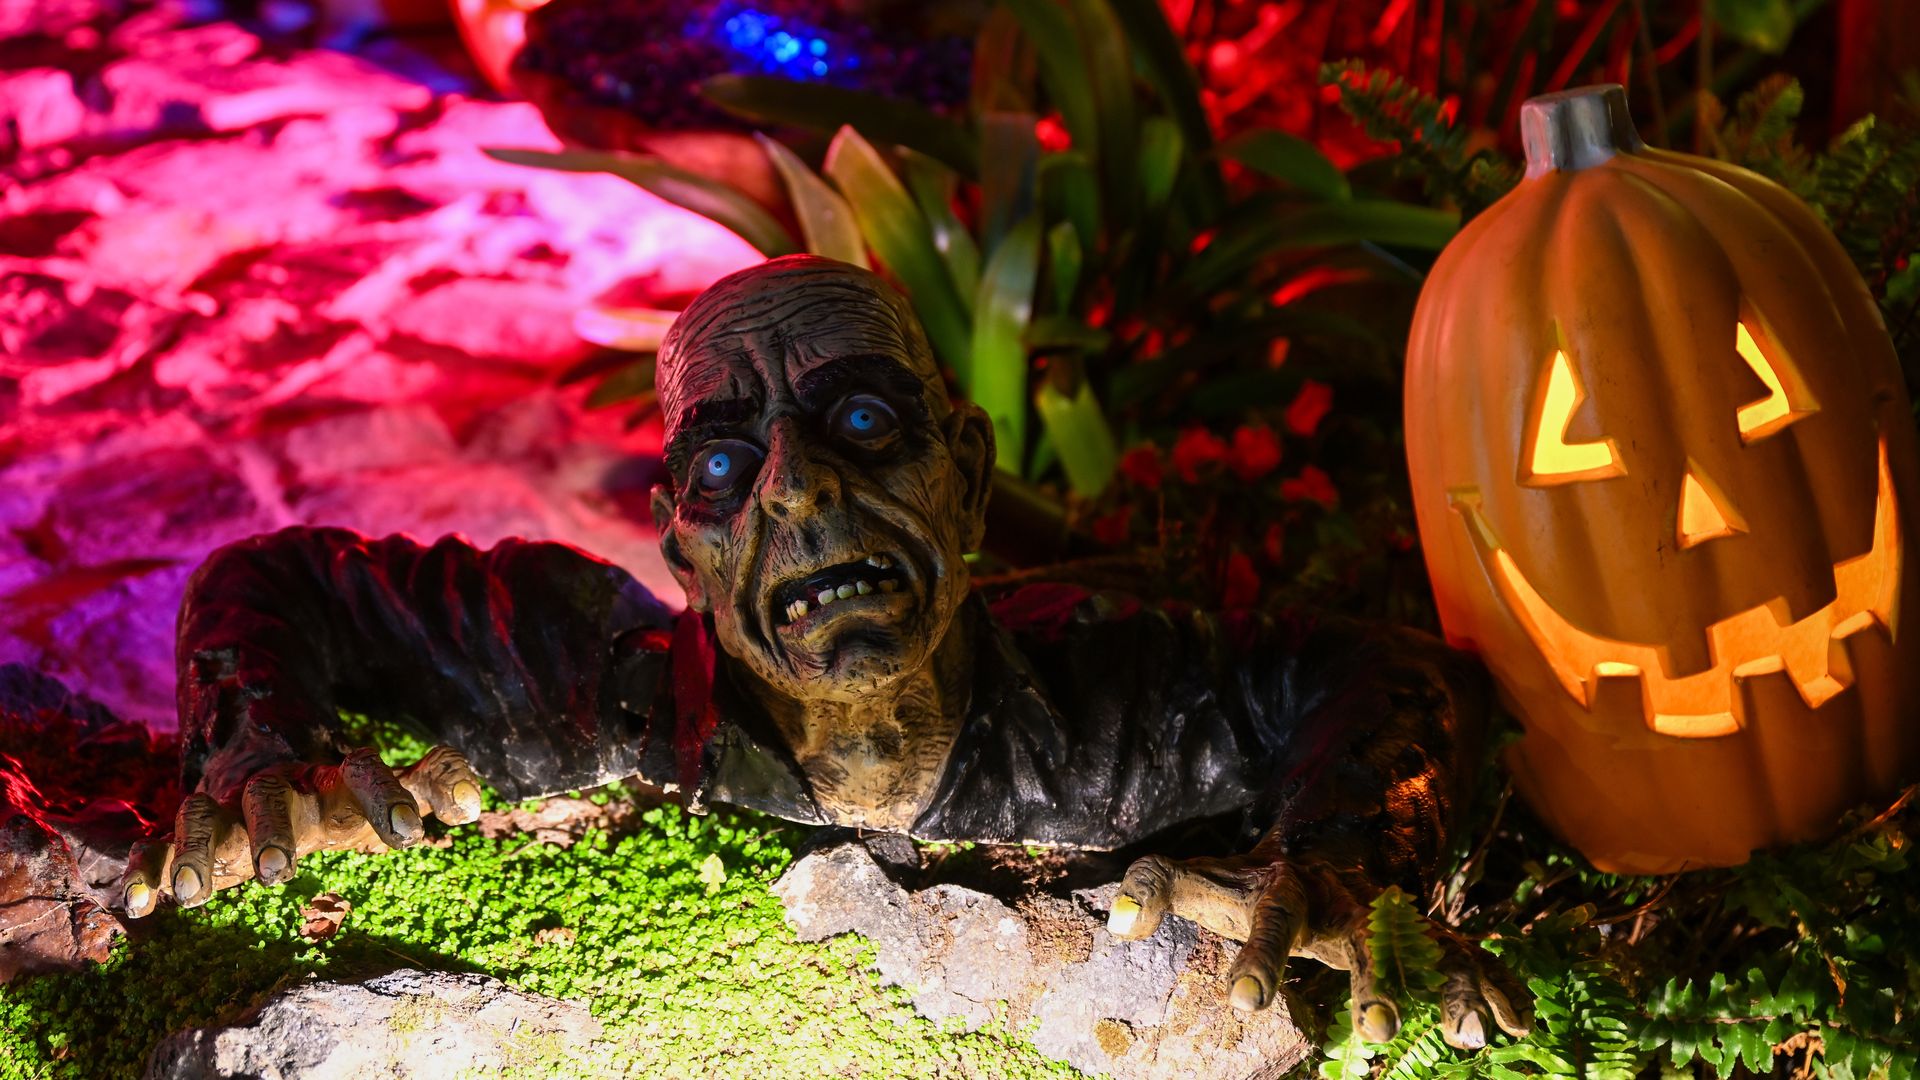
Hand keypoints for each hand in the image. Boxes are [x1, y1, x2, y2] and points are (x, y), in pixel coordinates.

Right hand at [119, 745, 483, 916]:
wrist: (251, 734)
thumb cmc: (330, 787)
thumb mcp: (377, 787)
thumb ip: (428, 785)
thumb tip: (475, 804)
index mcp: (326, 773)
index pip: (359, 772)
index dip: (386, 797)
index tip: (410, 835)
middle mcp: (271, 784)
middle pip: (269, 795)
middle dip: (272, 831)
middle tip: (280, 873)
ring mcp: (221, 805)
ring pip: (202, 816)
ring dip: (199, 851)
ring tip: (199, 897)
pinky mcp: (182, 831)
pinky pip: (154, 845)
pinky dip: (146, 870)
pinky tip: (142, 906)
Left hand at [1106, 836, 1531, 1049]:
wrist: (1329, 837)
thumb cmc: (1250, 880)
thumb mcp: (1200, 876)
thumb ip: (1151, 887)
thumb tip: (1117, 922)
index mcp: (1286, 889)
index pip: (1269, 922)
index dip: (1259, 960)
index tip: (1245, 1001)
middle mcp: (1346, 901)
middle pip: (1362, 940)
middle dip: (1372, 981)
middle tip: (1377, 1031)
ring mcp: (1395, 915)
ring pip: (1429, 946)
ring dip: (1450, 988)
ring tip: (1468, 1038)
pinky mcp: (1431, 932)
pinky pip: (1470, 954)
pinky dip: (1497, 985)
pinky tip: (1519, 1026)